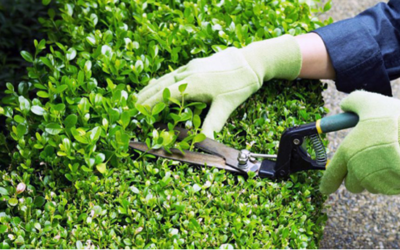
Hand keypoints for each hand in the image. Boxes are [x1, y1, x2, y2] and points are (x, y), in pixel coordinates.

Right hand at [136, 35, 301, 137]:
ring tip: (139, 96)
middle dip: (145, 96)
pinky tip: (160, 85)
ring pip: (165, 78)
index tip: (139, 112)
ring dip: (151, 87)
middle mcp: (188, 73)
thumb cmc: (240, 83)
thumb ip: (213, 123)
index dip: (151, 104)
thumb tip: (203, 142)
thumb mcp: (226, 105)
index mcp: (194, 83)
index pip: (166, 95)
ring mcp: (191, 66)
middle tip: (132, 106)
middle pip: (161, 85)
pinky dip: (162, 81)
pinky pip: (172, 73)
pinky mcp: (195, 64)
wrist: (251, 60)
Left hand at [320, 91, 399, 194]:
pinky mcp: (394, 187)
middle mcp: (358, 170)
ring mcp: (377, 180)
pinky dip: (392, 180)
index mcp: (347, 152)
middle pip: (352, 185)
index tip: (326, 189)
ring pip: (372, 186)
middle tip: (367, 163)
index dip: (328, 183)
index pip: (331, 176)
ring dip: (376, 178)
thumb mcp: (370, 102)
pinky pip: (390, 187)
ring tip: (388, 159)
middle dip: (357, 178)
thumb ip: (353, 102)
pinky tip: (398, 164)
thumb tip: (345, 105)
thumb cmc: (394, 117)